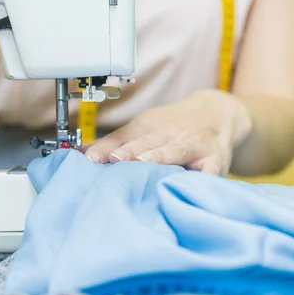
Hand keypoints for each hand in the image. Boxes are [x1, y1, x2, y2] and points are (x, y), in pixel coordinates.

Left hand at [81, 89, 252, 175]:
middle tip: (115, 159)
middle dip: (132, 151)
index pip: (125, 137)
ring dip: (161, 156)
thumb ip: (112, 143)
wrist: (218, 113)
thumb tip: (75, 153)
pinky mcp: (216, 159)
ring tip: (146, 163)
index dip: (108, 147)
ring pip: (176, 149)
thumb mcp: (143, 128)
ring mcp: (195, 144)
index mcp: (150, 126)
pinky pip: (209, 169)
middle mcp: (171, 133)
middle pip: (148, 142)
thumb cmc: (174, 127)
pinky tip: (192, 182)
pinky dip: (202, 175)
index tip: (90, 158)